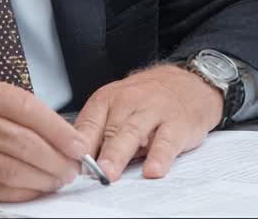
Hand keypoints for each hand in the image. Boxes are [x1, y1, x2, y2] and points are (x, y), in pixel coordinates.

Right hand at [0, 77, 86, 201]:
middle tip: (72, 166)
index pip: (25, 108)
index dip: (58, 129)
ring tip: (58, 178)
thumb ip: (12, 109)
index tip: (77, 143)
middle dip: (56, 158)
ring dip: (43, 178)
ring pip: (12, 169)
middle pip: (22, 143)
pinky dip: (22, 191)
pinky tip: (35, 188)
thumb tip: (57, 134)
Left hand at [74, 64, 221, 181]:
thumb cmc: (147, 100)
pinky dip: (159, 156)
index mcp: (107, 100)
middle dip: (98, 152)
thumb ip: (100, 133)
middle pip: (109, 130)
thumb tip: (79, 164)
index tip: (70, 165)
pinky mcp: (177, 123)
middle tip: (90, 171)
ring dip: (119, 154)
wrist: (187, 83)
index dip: (78, 146)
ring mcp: (154, 111)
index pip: (88, 124)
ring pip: (133, 133)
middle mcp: (128, 102)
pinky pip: (166, 141)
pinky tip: (153, 170)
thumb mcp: (118, 107)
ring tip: (110, 174)